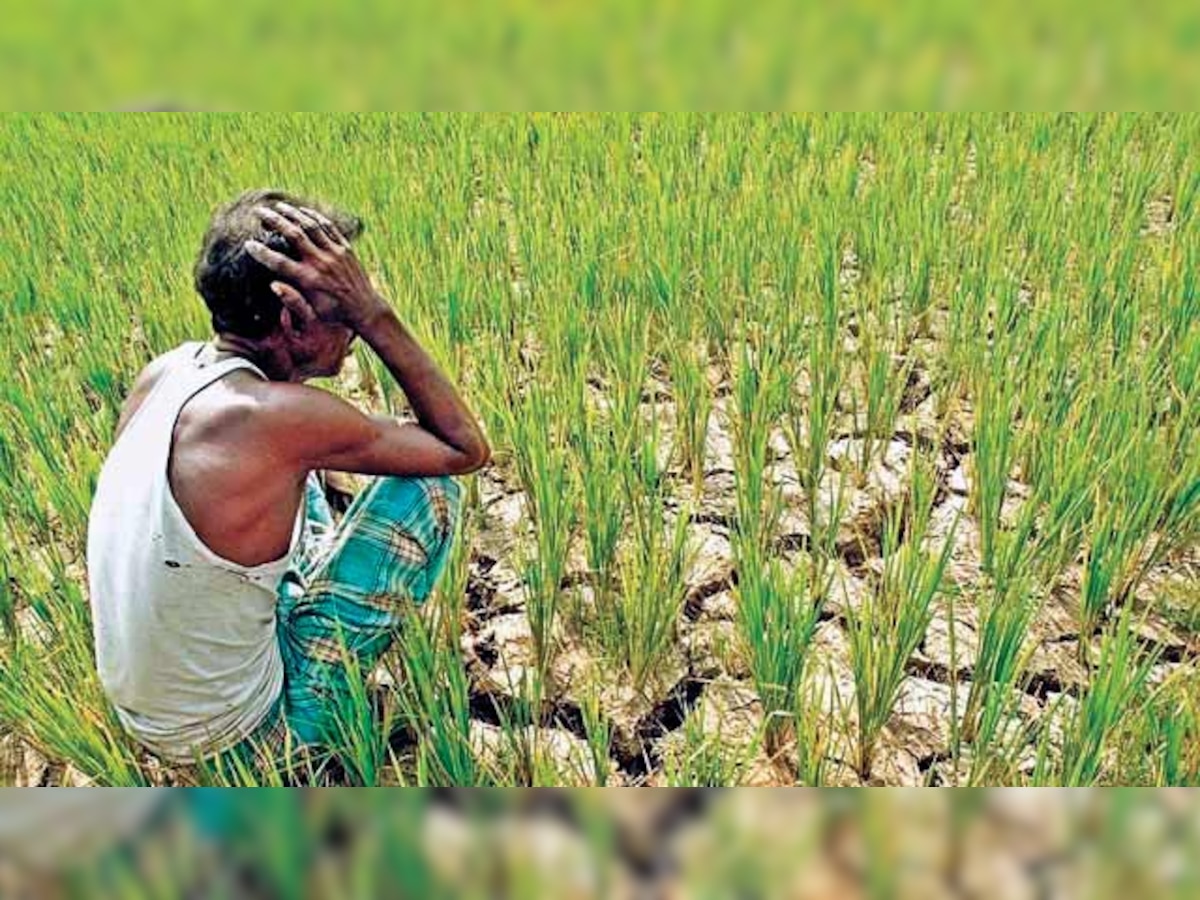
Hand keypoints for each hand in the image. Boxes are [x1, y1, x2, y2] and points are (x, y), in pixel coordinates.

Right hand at [244, 202, 383, 331]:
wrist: (365, 309)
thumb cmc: (334, 314)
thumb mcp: (312, 314)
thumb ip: (292, 300)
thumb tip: (273, 285)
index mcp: (310, 280)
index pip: (279, 263)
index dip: (262, 253)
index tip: (248, 244)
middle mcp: (321, 263)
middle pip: (293, 235)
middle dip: (273, 220)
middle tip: (258, 211)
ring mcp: (335, 253)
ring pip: (311, 226)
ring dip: (292, 213)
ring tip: (278, 206)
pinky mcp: (346, 248)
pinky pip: (328, 227)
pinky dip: (314, 217)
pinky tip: (302, 212)